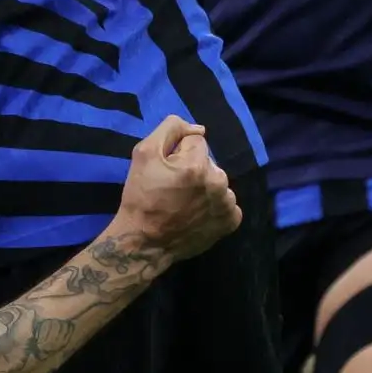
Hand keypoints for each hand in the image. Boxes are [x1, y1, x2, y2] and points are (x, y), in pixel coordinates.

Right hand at [119, 116, 241, 260]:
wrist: (145, 243)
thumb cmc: (141, 197)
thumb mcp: (144, 153)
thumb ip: (171, 129)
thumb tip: (198, 128)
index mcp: (198, 164)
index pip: (195, 141)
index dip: (178, 152)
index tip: (166, 170)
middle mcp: (218, 182)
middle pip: (209, 162)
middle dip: (194, 169)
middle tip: (173, 188)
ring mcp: (227, 204)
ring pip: (218, 182)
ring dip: (205, 187)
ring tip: (185, 202)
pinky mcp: (231, 222)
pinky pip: (226, 203)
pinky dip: (214, 206)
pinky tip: (197, 213)